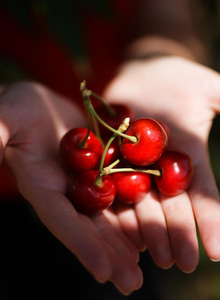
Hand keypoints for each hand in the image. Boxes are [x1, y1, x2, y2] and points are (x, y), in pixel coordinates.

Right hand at [0, 82, 142, 294]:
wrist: (43, 104)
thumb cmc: (18, 108)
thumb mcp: (6, 118)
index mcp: (41, 186)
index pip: (60, 220)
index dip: (80, 245)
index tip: (104, 273)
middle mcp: (66, 191)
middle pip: (90, 227)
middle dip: (111, 255)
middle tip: (133, 284)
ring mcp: (86, 181)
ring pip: (110, 215)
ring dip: (129, 239)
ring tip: (151, 262)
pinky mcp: (103, 168)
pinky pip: (121, 191)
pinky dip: (136, 210)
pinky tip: (151, 228)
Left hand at [104, 56, 219, 271]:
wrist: (142, 74)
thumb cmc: (178, 79)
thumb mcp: (210, 89)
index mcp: (188, 158)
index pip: (204, 194)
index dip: (211, 221)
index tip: (217, 252)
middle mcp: (163, 169)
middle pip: (172, 206)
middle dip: (179, 234)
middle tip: (183, 263)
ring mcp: (136, 166)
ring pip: (143, 203)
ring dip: (150, 230)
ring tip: (154, 256)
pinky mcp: (111, 158)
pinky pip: (112, 185)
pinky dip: (117, 207)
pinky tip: (122, 232)